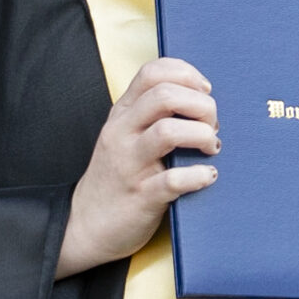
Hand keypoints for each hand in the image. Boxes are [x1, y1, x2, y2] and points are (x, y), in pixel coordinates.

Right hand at [56, 57, 220, 278]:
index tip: (204, 91)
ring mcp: (130, 164)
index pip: (152, 72)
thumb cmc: (117, 176)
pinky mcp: (141, 196)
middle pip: (165, 95)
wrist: (85, 226)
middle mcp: (122, 133)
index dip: (186, 74)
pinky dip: (198, 175)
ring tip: (211, 147)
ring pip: (168, 131)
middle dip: (201, 105)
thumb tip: (201, 99)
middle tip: (212, 125)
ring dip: (201, 135)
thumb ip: (151, 115)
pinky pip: (174, 180)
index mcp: (122, 114)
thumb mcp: (125, 136)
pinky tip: (207, 176)